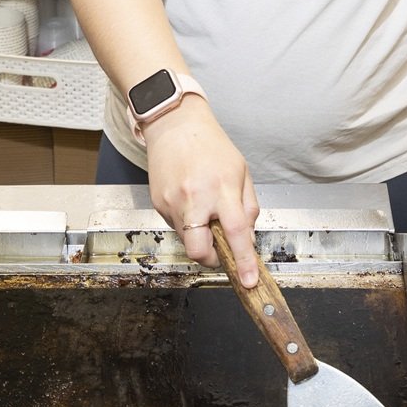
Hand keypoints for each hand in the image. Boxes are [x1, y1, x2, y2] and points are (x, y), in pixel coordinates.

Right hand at [143, 99, 259, 285]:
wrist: (174, 125)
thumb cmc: (211, 146)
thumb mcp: (241, 171)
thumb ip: (248, 207)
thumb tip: (248, 239)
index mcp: (221, 188)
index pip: (236, 233)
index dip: (243, 261)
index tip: (248, 281)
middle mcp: (195, 198)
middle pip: (199, 251)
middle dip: (212, 260)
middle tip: (220, 251)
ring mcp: (172, 202)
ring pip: (187, 241)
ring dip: (199, 237)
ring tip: (204, 212)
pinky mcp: (158, 204)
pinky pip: (175, 227)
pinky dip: (187, 223)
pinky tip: (190, 202)